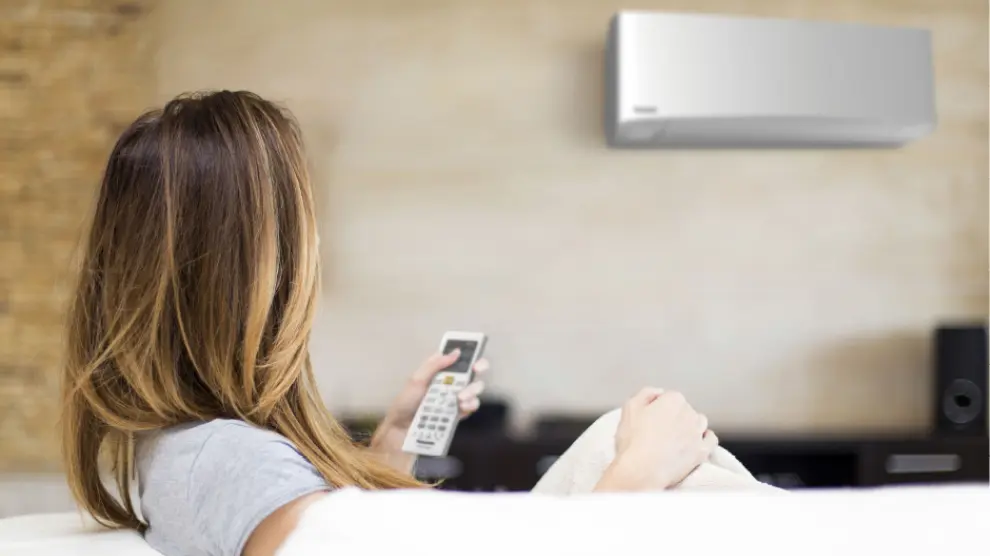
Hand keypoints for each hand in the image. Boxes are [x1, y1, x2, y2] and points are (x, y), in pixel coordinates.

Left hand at [381, 349, 488, 430]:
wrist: (401, 429)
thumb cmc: (406, 402)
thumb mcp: (416, 380)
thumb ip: (434, 365)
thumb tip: (455, 352)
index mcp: (440, 370)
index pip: (459, 357)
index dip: (471, 353)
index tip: (475, 353)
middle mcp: (451, 382)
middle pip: (472, 370)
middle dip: (479, 368)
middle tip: (476, 371)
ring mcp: (455, 397)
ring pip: (474, 388)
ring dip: (473, 389)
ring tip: (461, 397)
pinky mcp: (458, 413)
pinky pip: (471, 406)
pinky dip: (471, 405)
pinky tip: (463, 406)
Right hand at [596, 388, 717, 491]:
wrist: (641, 470)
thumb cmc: (633, 440)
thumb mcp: (630, 407)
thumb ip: (646, 393)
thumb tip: (658, 393)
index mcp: (673, 400)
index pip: (669, 397)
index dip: (658, 408)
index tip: (650, 419)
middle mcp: (690, 413)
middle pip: (685, 410)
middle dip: (675, 417)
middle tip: (660, 431)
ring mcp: (698, 433)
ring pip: (699, 423)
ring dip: (690, 427)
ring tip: (676, 438)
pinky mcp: (702, 451)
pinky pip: (711, 440)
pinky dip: (705, 439)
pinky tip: (695, 443)